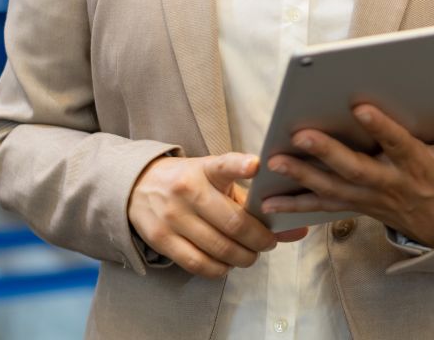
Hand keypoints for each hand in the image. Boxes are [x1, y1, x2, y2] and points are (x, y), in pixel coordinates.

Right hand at [127, 153, 307, 278]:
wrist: (138, 186)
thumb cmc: (191, 181)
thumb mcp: (216, 179)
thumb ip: (252, 201)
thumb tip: (295, 230)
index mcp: (206, 169)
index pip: (224, 165)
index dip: (240, 166)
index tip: (256, 165)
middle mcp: (188, 191)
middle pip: (233, 223)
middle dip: (260, 240)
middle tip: (268, 243)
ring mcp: (173, 217)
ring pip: (218, 248)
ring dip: (243, 257)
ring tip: (250, 255)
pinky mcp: (161, 239)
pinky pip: (198, 264)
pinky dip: (219, 269)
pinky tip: (227, 263)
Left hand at [260, 101, 433, 247]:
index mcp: (418, 167)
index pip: (398, 145)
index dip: (381, 128)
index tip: (360, 107)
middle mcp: (391, 184)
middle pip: (356, 169)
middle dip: (327, 153)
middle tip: (300, 134)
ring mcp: (372, 198)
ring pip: (334, 188)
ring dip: (303, 177)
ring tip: (276, 163)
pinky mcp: (360, 206)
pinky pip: (326, 205)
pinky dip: (298, 203)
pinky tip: (270, 201)